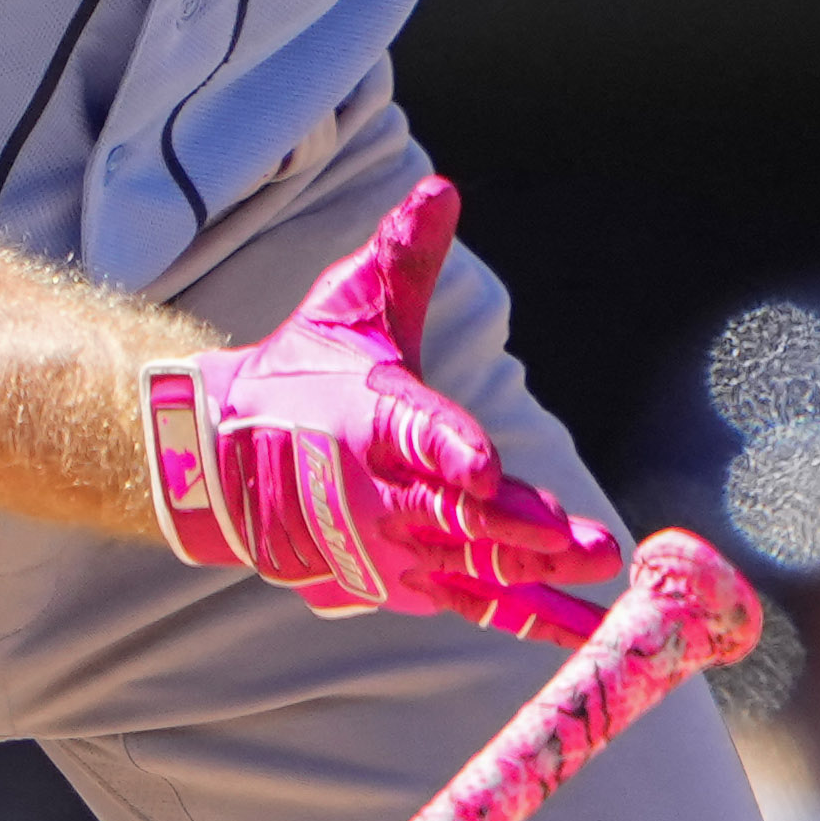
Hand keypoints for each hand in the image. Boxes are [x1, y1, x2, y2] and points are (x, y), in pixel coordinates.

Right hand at [144, 178, 624, 648]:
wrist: (218, 464)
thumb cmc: (299, 377)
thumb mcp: (346, 308)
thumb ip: (403, 256)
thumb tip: (442, 192)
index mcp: (368, 417)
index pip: (414, 433)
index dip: (449, 451)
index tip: (483, 468)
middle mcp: (374, 491)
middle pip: (457, 518)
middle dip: (525, 532)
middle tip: (590, 543)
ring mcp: (383, 547)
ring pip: (471, 570)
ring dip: (540, 584)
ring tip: (601, 588)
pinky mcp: (393, 583)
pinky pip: (468, 603)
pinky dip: (524, 618)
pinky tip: (583, 628)